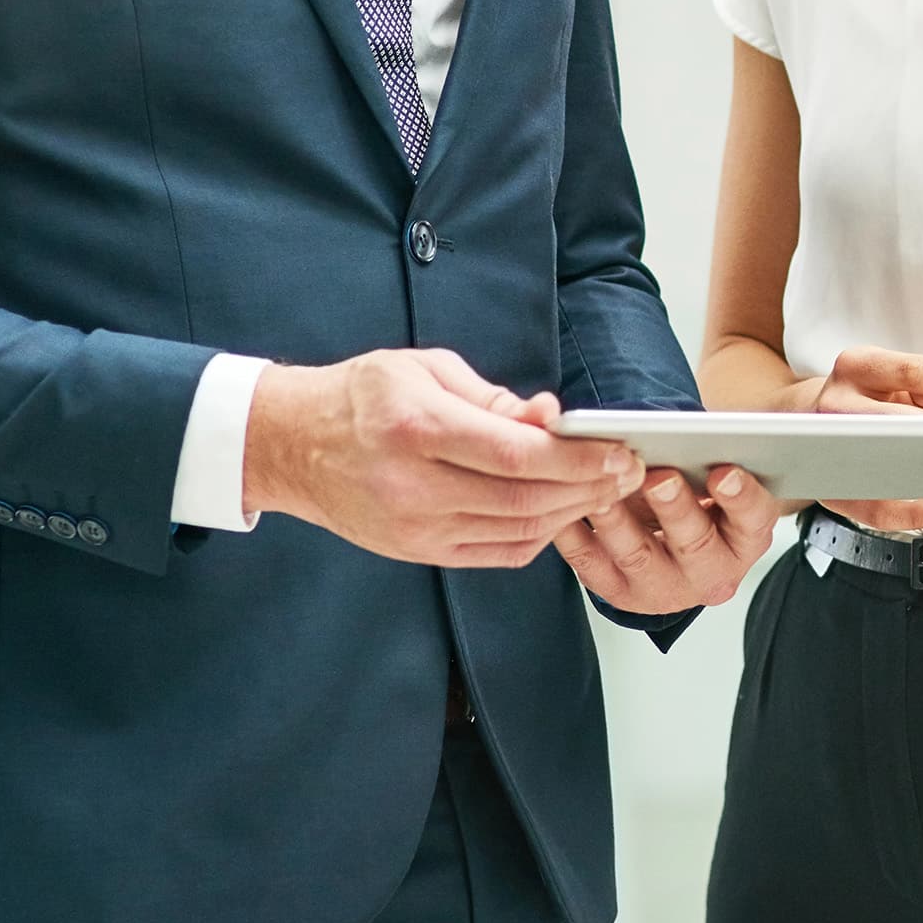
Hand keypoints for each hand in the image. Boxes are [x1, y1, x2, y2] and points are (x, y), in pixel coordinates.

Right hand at [245, 348, 643, 567]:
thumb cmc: (362, 395)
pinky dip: (538, 535)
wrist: (293, 445)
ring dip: (572, 513)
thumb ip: (493, 397)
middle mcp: (415, 485)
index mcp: (417, 427)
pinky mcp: (417, 552)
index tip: (618, 449)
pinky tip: (561, 512)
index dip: (578, 457)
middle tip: (629, 472)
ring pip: (517, 531)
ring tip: (607, 491)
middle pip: (525, 498)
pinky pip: (496, 552)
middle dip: (589, 487)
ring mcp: (415, 528)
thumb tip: (551, 416)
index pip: (517, 454)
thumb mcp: (425, 369)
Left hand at [553, 465, 780, 613]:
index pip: (752, 518)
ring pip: (640, 558)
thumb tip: (717, 427)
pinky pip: (593, 566)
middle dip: (675, 508)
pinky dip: (576, 537)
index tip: (722, 471)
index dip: (740, 496)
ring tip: (601, 492)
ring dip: (618, 523)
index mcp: (745, 537)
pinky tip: (565, 509)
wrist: (671, 541)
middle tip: (658, 477)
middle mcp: (711, 571)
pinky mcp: (620, 592)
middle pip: (696, 544)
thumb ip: (724, 448)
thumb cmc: (698, 494)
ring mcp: (665, 587)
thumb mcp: (719, 473)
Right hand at [803, 345, 922, 534]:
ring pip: (880, 466)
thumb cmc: (864, 397)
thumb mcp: (893, 376)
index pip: (910, 370)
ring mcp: (827, 446)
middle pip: (892, 422)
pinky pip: (871, 508)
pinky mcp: (829, 486)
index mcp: (855, 367)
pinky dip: (911, 512)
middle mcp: (835, 402)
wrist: (807, 419)